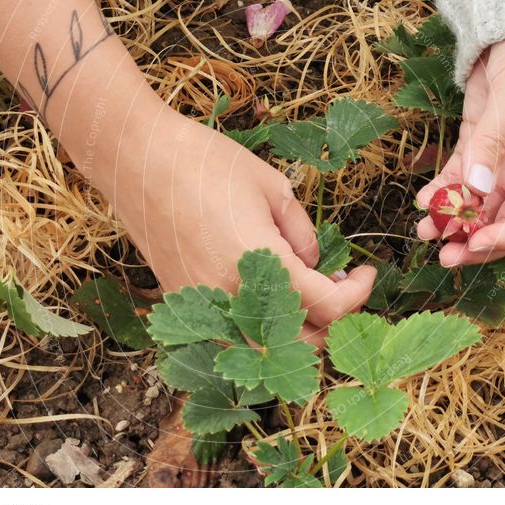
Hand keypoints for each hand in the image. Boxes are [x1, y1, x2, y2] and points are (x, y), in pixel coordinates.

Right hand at [115, 109, 375, 346]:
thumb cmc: (205, 162)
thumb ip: (302, 233)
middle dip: (332, 319)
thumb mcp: (272, 187)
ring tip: (305, 288)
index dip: (359, 294)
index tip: (368, 272)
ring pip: (264, 345)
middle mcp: (232, 298)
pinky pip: (233, 331)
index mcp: (261, 265)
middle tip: (341, 284)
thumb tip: (314, 264)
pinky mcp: (185, 303)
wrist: (137, 160)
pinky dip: (259, 323)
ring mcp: (204, 306)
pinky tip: (265, 288)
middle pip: (300, 342)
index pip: (329, 307)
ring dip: (295, 328)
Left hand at [416, 32, 504, 265]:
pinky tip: (422, 201)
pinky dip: (442, 192)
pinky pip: (460, 178)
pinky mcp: (479, 147)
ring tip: (423, 232)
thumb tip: (477, 188)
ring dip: (454, 222)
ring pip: (481, 205)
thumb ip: (495, 140)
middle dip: (477, 240)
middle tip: (444, 256)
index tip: (477, 243)